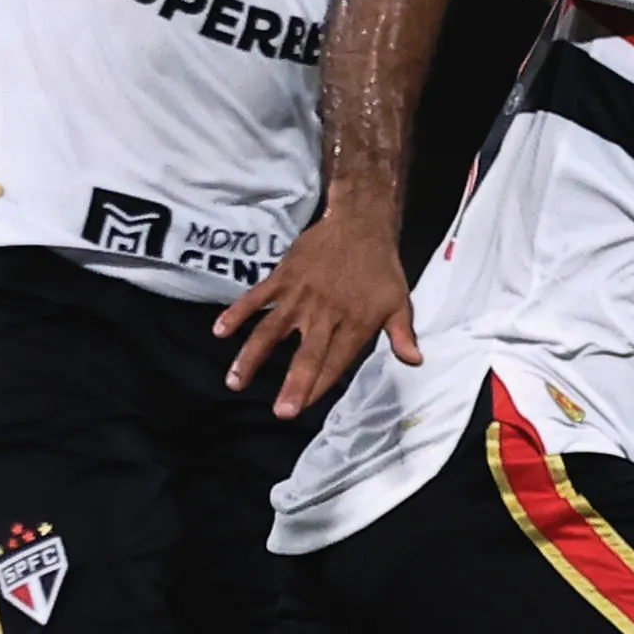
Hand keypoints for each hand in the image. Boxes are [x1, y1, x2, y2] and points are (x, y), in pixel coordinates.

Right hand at [215, 207, 419, 417]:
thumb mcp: (400, 301)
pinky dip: (236, 313)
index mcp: (355, 323)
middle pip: (307, 354)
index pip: (335, 362)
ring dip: (252, 357)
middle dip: (294, 384)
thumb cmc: (381, 267)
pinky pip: (256, 297)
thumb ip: (403, 334)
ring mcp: (300, 295)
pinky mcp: (283, 277)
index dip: (318, 387)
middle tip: (280, 411)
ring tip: (235, 382)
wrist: (359, 222)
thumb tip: (414, 362)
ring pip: (271, 330)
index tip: (301, 409)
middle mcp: (325, 313)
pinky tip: (219, 332)